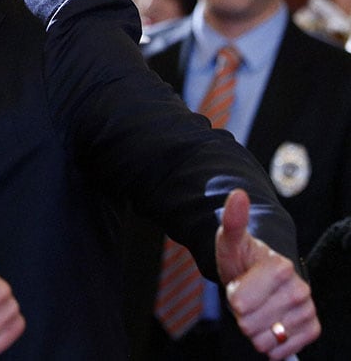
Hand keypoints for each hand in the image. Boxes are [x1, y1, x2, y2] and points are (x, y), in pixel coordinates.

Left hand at [216, 189, 319, 358]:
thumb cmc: (242, 259)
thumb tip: (237, 194)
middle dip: (241, 315)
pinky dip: (269, 344)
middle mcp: (299, 288)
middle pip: (249, 324)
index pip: (240, 303)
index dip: (232, 297)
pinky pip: (281, 351)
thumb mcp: (229, 241)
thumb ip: (233, 221)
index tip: (238, 283)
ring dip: (254, 329)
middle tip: (246, 298)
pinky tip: (269, 324)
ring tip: (257, 308)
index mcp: (280, 267)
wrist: (259, 274)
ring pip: (263, 340)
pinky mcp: (311, 328)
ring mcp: (307, 309)